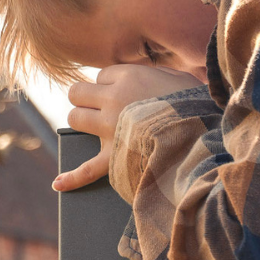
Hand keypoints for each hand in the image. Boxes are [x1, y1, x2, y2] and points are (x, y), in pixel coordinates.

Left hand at [53, 64, 204, 191]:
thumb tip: (155, 80)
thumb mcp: (181, 79)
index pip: (102, 75)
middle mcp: (113, 99)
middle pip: (78, 93)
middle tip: (103, 107)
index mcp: (129, 77)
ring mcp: (110, 128)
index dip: (111, 84)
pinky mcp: (114, 157)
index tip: (127, 93)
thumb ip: (161, 76)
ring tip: (93, 127)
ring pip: (75, 118)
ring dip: (81, 122)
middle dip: (87, 99)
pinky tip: (58, 183)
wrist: (201, 134)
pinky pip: (87, 169)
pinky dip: (73, 177)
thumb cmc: (196, 106)